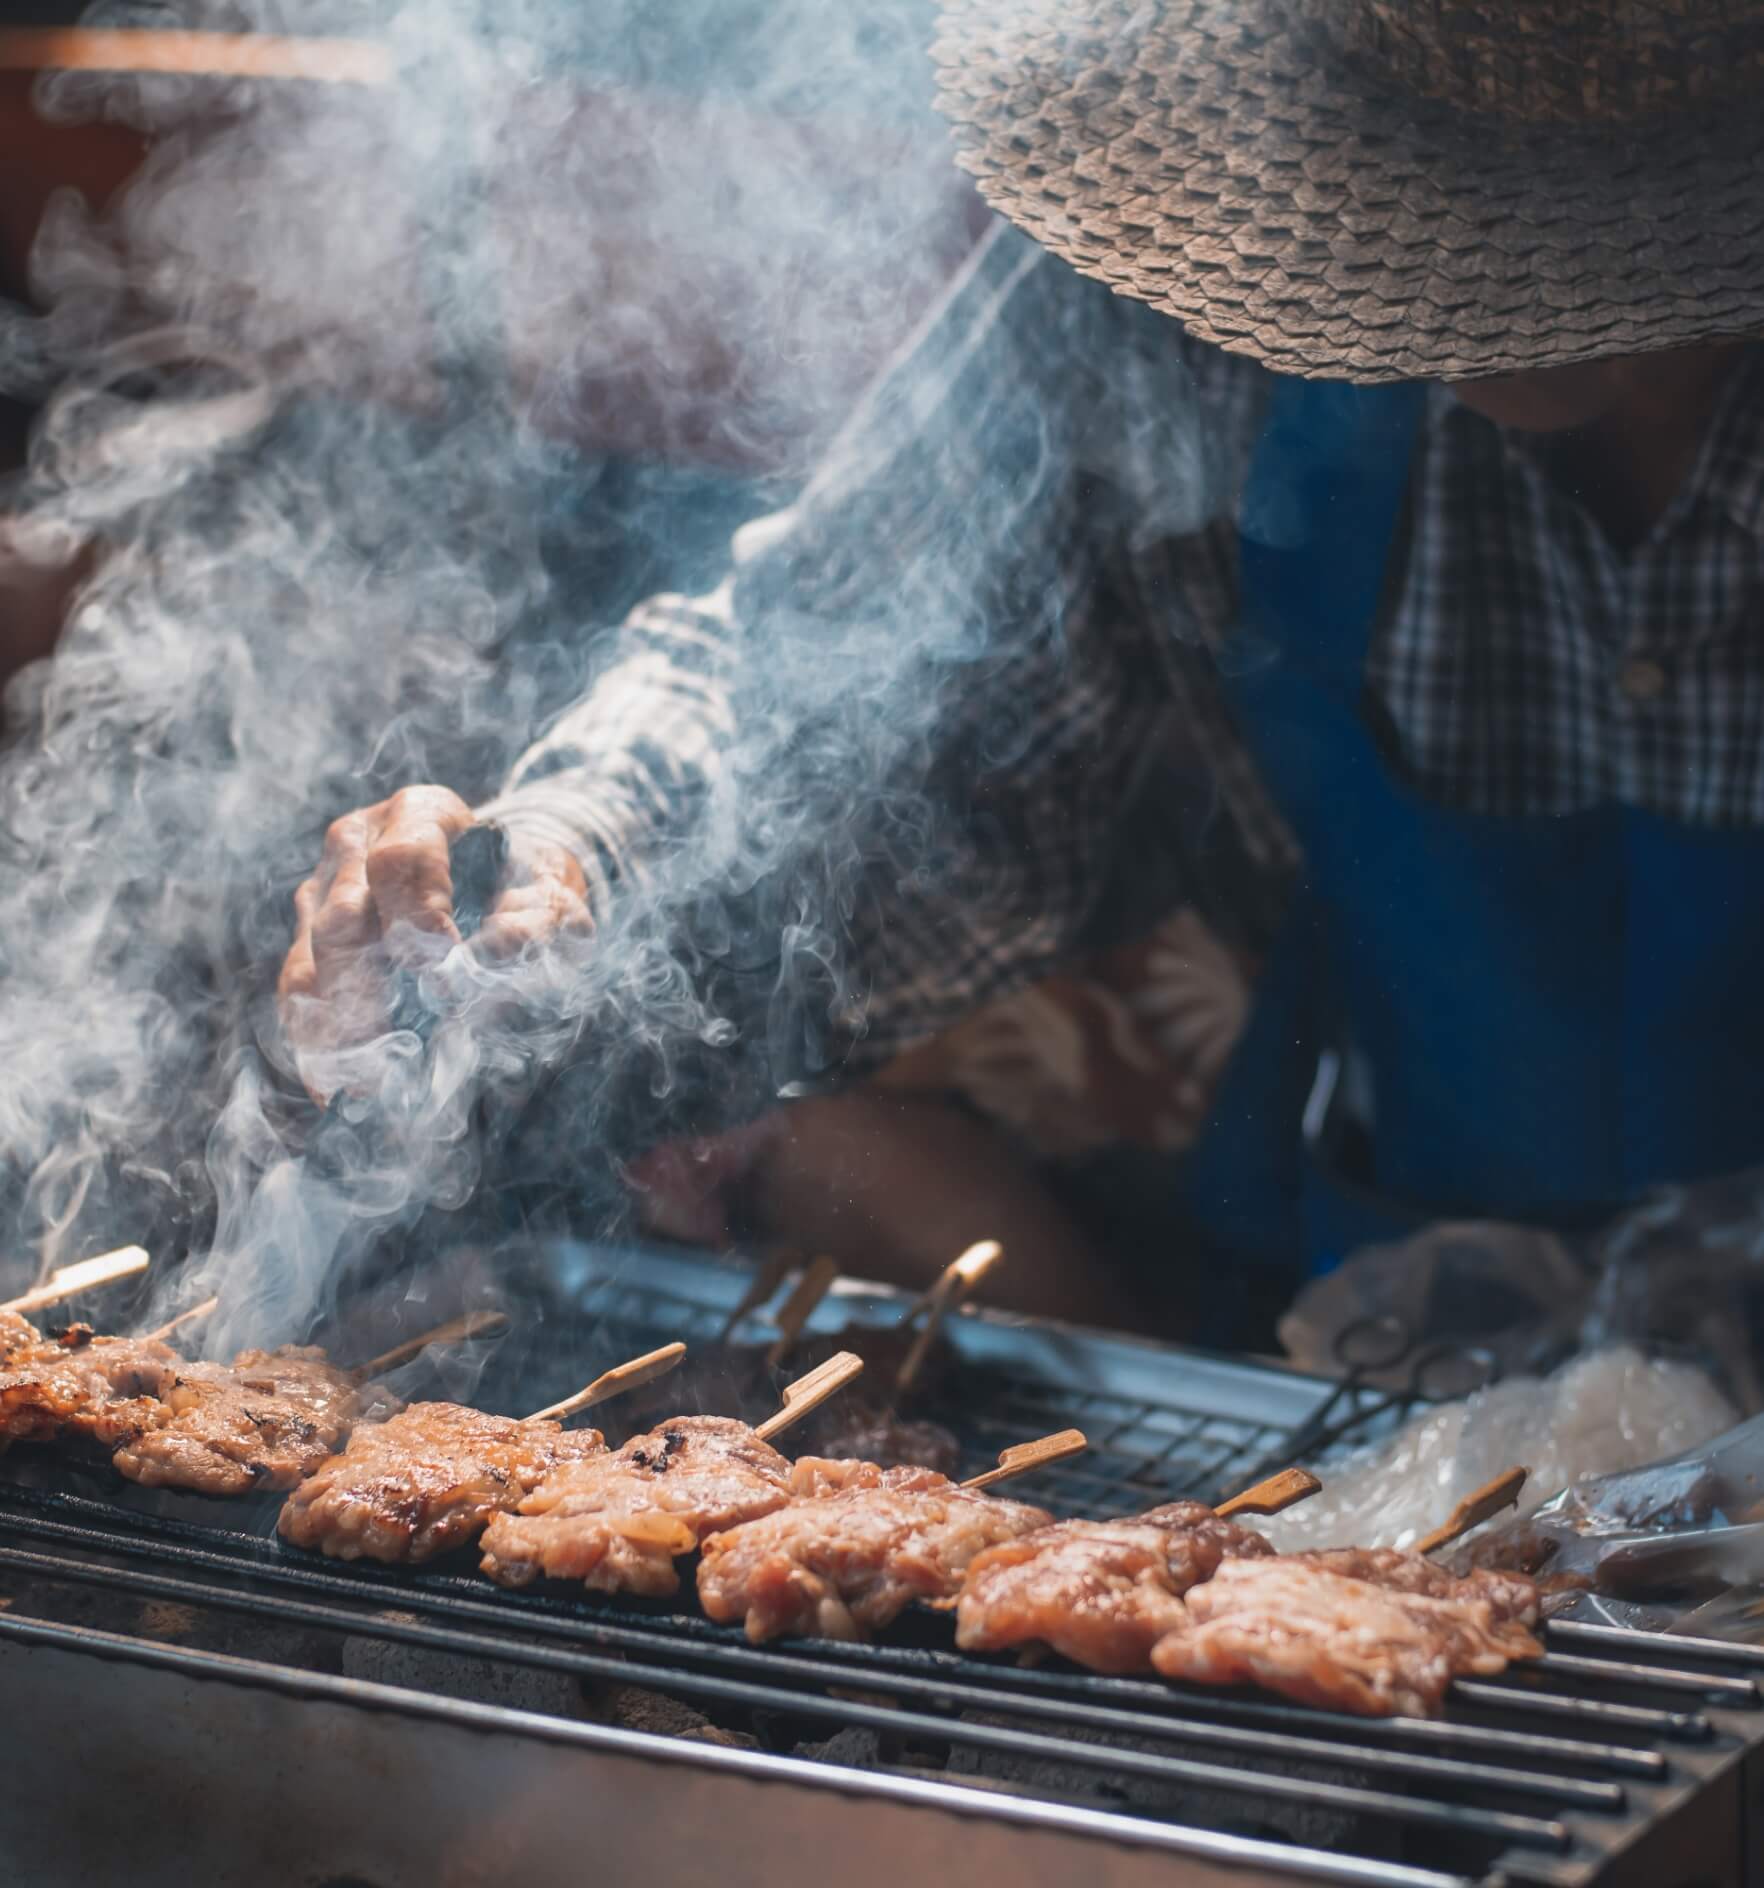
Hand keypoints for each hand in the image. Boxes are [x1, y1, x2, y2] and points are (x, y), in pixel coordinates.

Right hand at [277, 784, 589, 1098]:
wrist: (501, 881)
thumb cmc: (527, 887)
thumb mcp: (553, 899)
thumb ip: (534, 925)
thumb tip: (490, 958)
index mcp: (420, 814)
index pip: (402, 862)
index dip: (417, 921)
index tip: (443, 978)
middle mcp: (357, 844)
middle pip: (342, 919)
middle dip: (367, 992)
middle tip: (394, 1052)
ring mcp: (323, 890)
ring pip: (309, 963)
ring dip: (333, 1031)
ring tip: (362, 1085)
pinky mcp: (308, 937)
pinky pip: (299, 993)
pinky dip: (316, 1043)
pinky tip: (336, 1087)